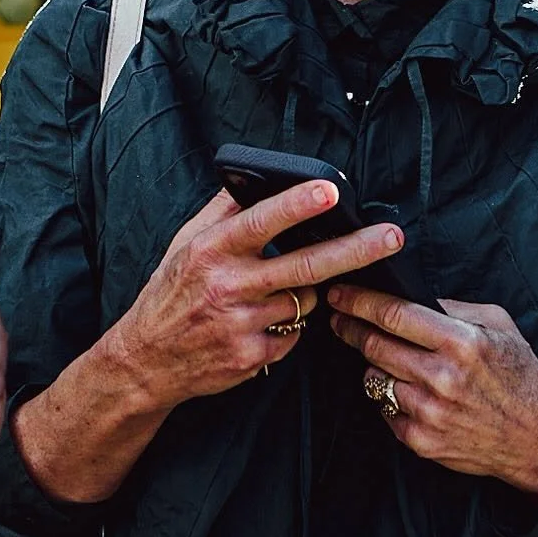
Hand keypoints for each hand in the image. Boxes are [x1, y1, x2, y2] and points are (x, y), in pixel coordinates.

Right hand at [110, 184, 403, 413]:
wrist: (146, 360)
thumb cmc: (170, 292)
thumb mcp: (185, 242)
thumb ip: (222, 210)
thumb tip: (255, 176)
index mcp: (211, 250)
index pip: (261, 222)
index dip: (298, 205)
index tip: (331, 191)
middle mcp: (228, 286)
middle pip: (306, 266)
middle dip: (355, 249)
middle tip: (392, 236)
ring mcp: (242, 325)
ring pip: (305, 300)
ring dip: (305, 292)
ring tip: (271, 291)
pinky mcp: (251, 356)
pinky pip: (294, 333)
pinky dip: (288, 325)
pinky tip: (260, 323)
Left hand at [329, 288, 537, 495]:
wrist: (537, 440)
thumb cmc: (520, 376)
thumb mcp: (499, 325)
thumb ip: (454, 307)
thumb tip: (411, 295)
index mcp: (461, 342)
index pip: (394, 314)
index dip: (359, 301)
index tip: (340, 293)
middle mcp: (441, 377)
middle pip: (374, 345)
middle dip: (350, 328)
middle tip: (340, 318)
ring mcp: (429, 412)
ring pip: (374, 378)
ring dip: (372, 363)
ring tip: (382, 356)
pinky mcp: (421, 441)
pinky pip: (384, 409)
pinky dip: (387, 395)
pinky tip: (402, 388)